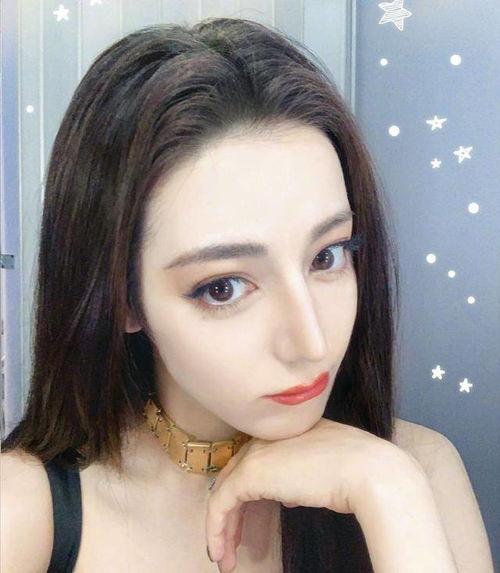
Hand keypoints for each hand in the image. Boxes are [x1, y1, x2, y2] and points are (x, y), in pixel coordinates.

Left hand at [205, 416, 413, 571]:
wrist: (368, 471)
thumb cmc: (359, 471)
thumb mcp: (324, 469)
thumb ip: (301, 475)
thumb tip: (288, 496)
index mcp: (283, 432)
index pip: (254, 464)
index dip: (246, 498)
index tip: (247, 527)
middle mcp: (266, 438)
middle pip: (236, 479)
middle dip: (231, 517)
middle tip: (231, 546)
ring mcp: (257, 453)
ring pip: (225, 492)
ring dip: (222, 528)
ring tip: (224, 558)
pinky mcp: (250, 472)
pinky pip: (221, 503)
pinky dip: (217, 529)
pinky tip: (221, 552)